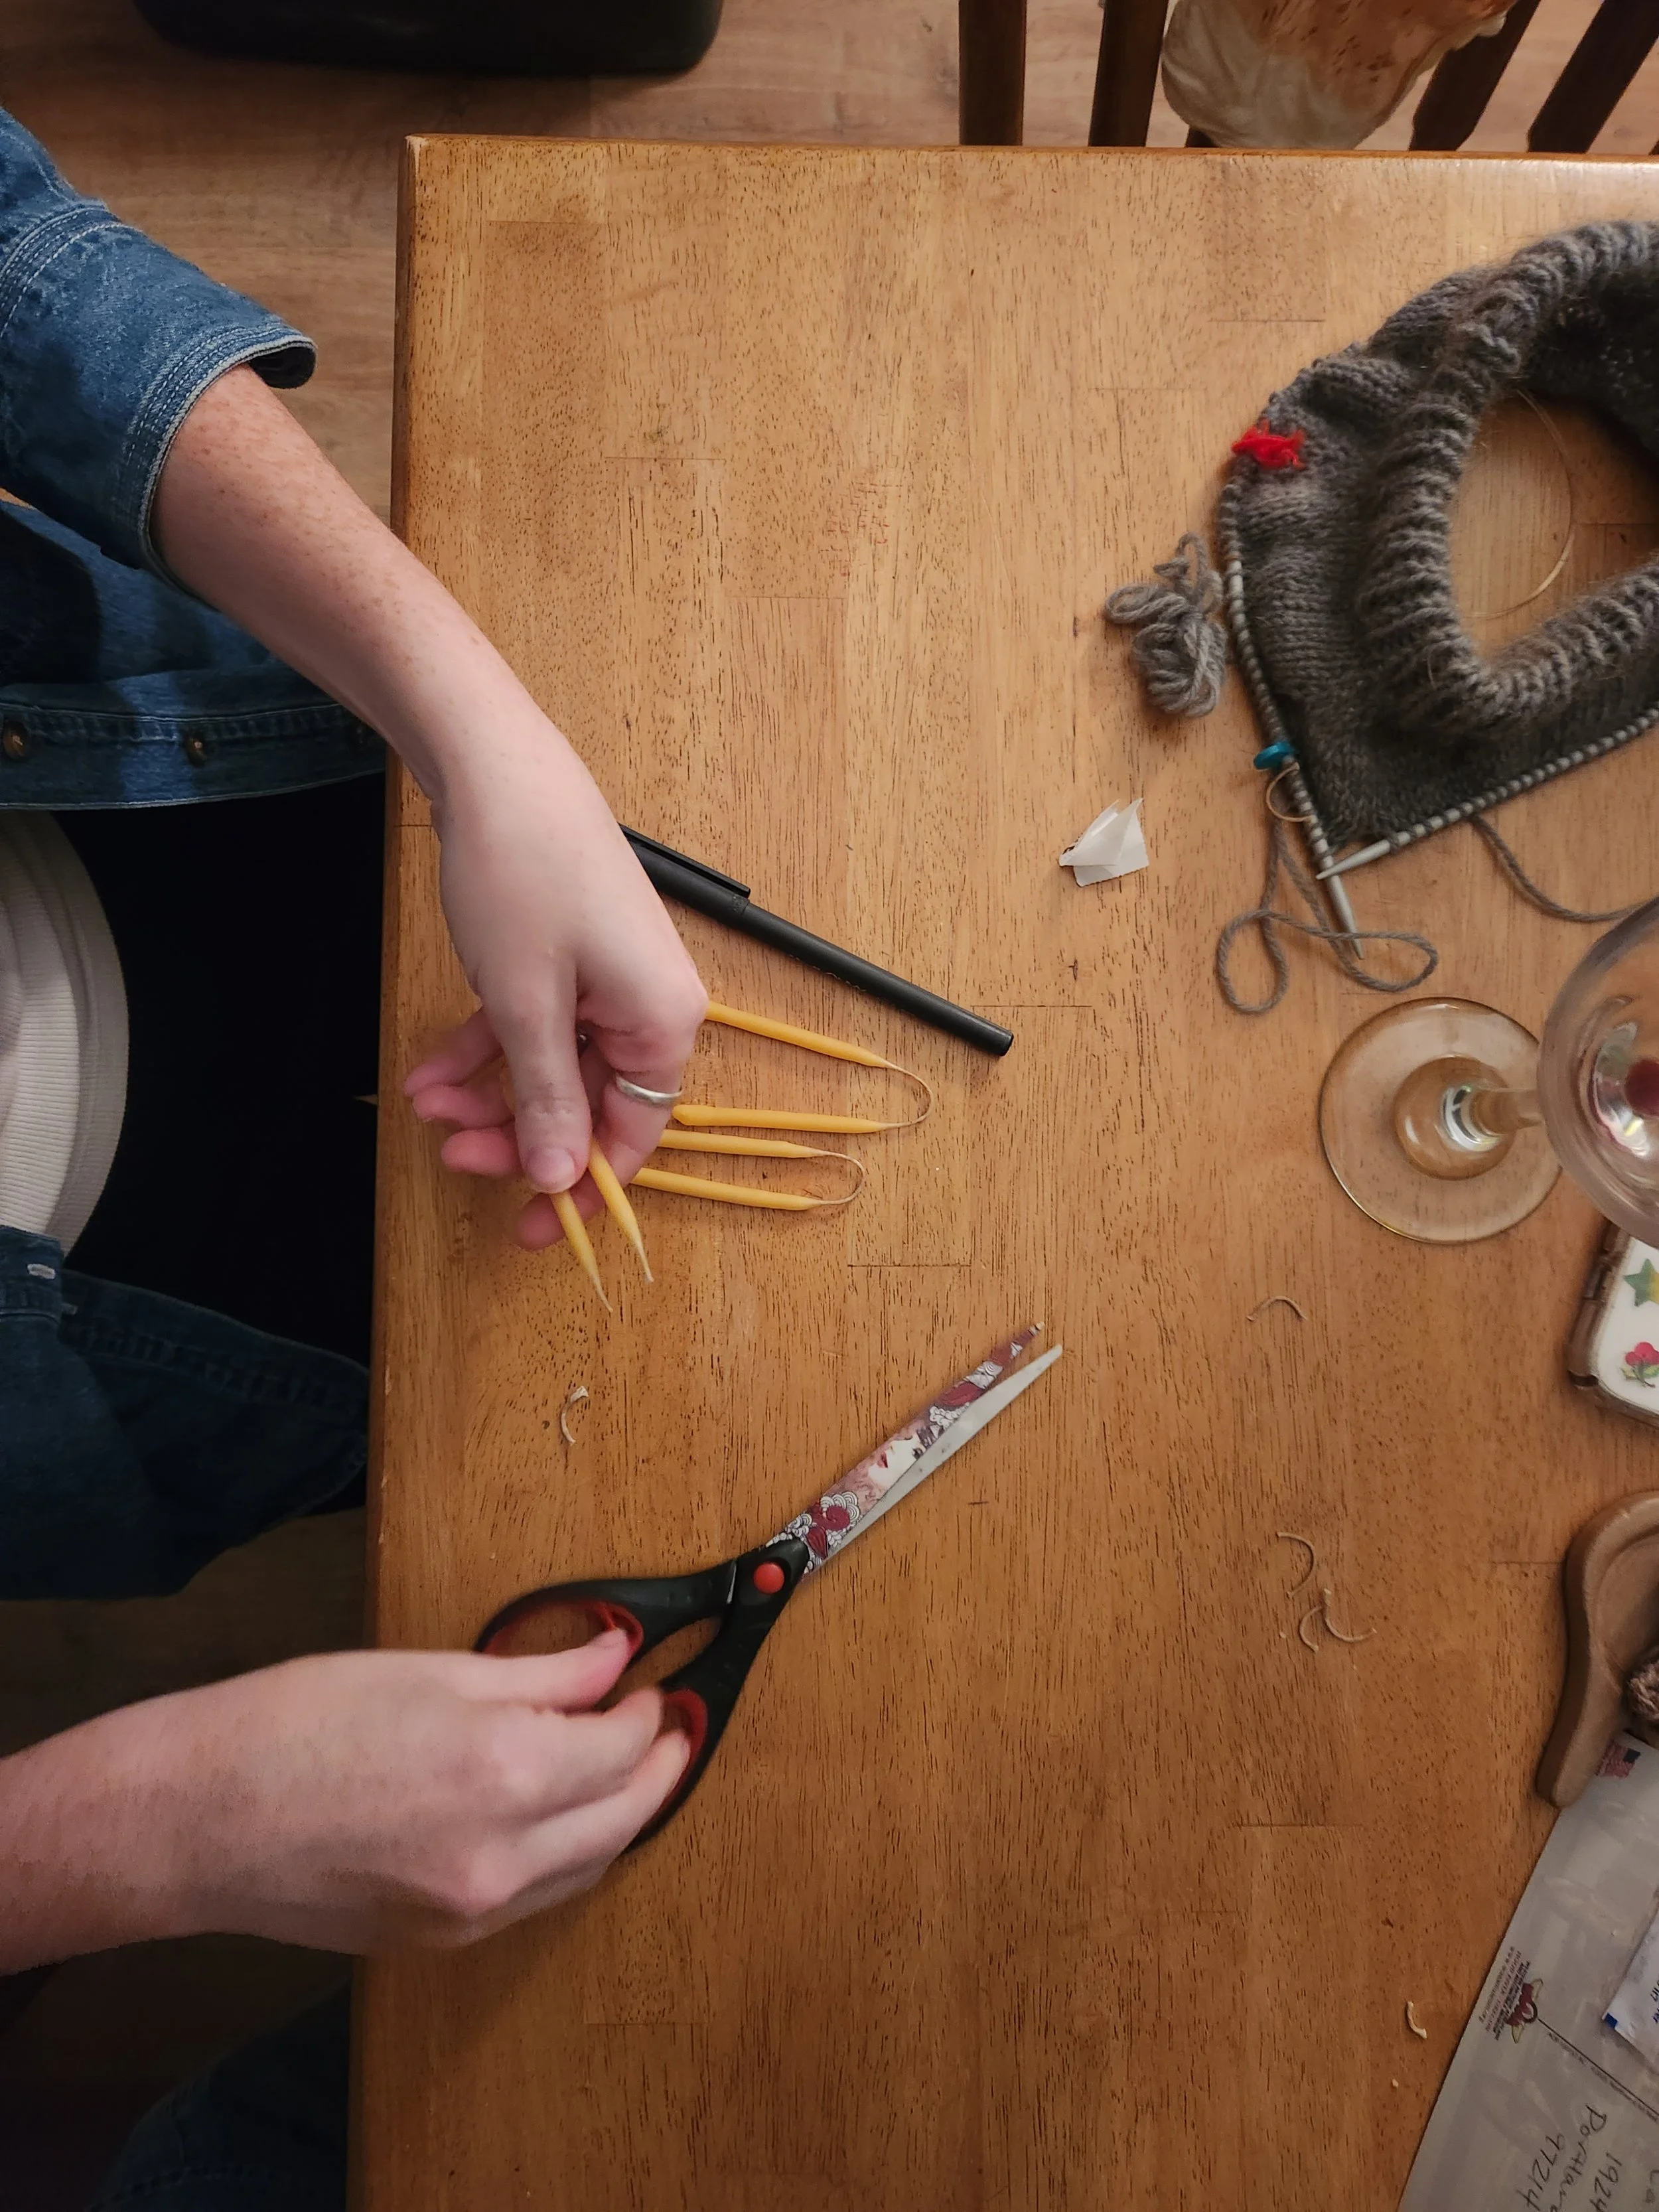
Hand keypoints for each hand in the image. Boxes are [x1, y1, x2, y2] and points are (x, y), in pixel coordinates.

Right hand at [142, 1633, 684, 1952]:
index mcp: (504, 1771)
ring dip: (620, 1816)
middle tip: (672, 1726)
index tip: (651, 1684)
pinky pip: (538, 1897)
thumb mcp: (430, 1670)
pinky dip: (568, 1855)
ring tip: (630, 1768)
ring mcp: (473, 1911)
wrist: (198, 1819)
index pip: (622, 1748)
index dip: (647, 1712)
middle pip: (624, 1816)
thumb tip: (615, 1654)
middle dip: (658, 1767)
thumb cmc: (299, 1721)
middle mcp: (503, 1855)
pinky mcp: (442, 1941)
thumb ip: (539, 1672)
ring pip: (588, 1866)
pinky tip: (564, 1816)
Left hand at [149, 366, 705, 1243]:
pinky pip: (535, 1022)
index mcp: (663, 1023)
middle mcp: (648, 1004)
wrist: (493, 763)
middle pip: (590, 1102)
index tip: (527, 1233)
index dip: (579, 1189)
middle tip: (451, 1156)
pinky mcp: (568, 950)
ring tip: (425, 1107)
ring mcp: (607, 975)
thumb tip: (561, 1179)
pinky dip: (486, 1046)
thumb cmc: (521, 879)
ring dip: (489, 1093)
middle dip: (516, 1134)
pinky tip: (430, 1066)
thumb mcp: (526, 1005)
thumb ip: (546, 1099)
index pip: (634, 1135)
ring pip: (552, 1064)